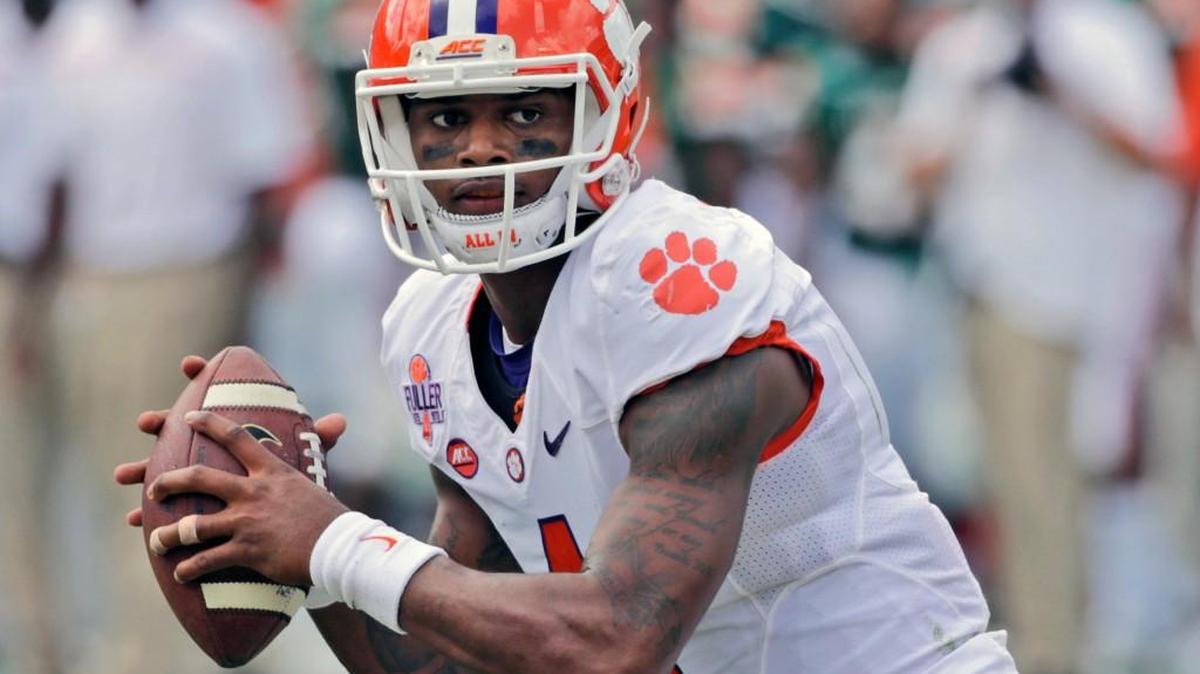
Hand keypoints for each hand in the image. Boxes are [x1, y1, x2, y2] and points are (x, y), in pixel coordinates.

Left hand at [145, 410, 349, 585]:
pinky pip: (206, 560)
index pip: (236, 438)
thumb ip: (316, 453)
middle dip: (168, 482)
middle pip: (199, 478)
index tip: (188, 418)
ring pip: (192, 526)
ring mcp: (246, 522)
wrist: (338, 547)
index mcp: (270, 471)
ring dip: (168, 536)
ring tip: (157, 541)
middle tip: (153, 489)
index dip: (210, 424)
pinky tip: (180, 574)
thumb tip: (338, 422)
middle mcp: (253, 492)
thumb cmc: (328, 515)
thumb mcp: (314, 480)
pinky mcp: (246, 551)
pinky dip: (189, 569)